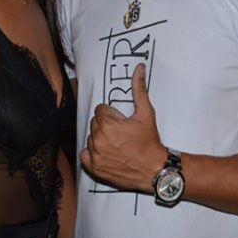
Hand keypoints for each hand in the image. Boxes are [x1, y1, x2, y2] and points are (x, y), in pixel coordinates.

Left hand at [80, 64, 165, 191]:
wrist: (154, 169)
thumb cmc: (150, 141)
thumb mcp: (146, 113)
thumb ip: (139, 89)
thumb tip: (139, 68)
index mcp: (107, 124)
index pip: (100, 110)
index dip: (112, 115)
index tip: (122, 122)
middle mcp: (98, 139)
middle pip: (94, 123)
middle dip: (106, 125)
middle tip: (121, 133)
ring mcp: (95, 155)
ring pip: (90, 138)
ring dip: (100, 139)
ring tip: (116, 144)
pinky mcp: (95, 168)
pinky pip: (84, 155)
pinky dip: (92, 153)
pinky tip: (105, 153)